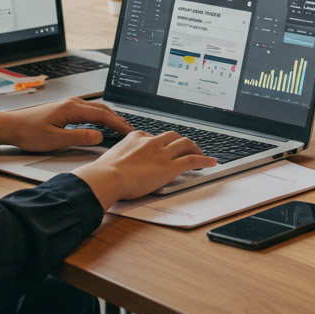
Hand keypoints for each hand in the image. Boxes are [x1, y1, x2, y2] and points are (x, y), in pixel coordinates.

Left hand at [0, 97, 135, 152]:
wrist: (10, 126)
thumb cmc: (28, 132)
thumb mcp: (54, 140)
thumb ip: (79, 138)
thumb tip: (99, 136)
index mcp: (72, 108)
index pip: (103, 115)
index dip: (119, 124)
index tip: (130, 132)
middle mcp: (73, 103)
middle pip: (103, 109)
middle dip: (119, 120)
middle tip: (131, 132)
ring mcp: (70, 104)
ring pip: (97, 109)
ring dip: (110, 118)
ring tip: (120, 129)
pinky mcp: (66, 109)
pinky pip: (89, 111)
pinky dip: (101, 117)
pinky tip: (102, 124)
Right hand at [73, 131, 216, 206]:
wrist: (107, 177)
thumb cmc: (104, 173)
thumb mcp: (110, 157)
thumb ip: (119, 156)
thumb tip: (117, 163)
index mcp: (136, 137)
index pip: (153, 136)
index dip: (162, 142)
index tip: (164, 147)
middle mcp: (151, 142)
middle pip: (173, 136)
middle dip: (181, 141)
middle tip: (186, 148)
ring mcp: (162, 153)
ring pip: (185, 144)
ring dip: (195, 148)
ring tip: (200, 154)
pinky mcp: (171, 167)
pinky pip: (193, 160)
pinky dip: (204, 159)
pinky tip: (211, 162)